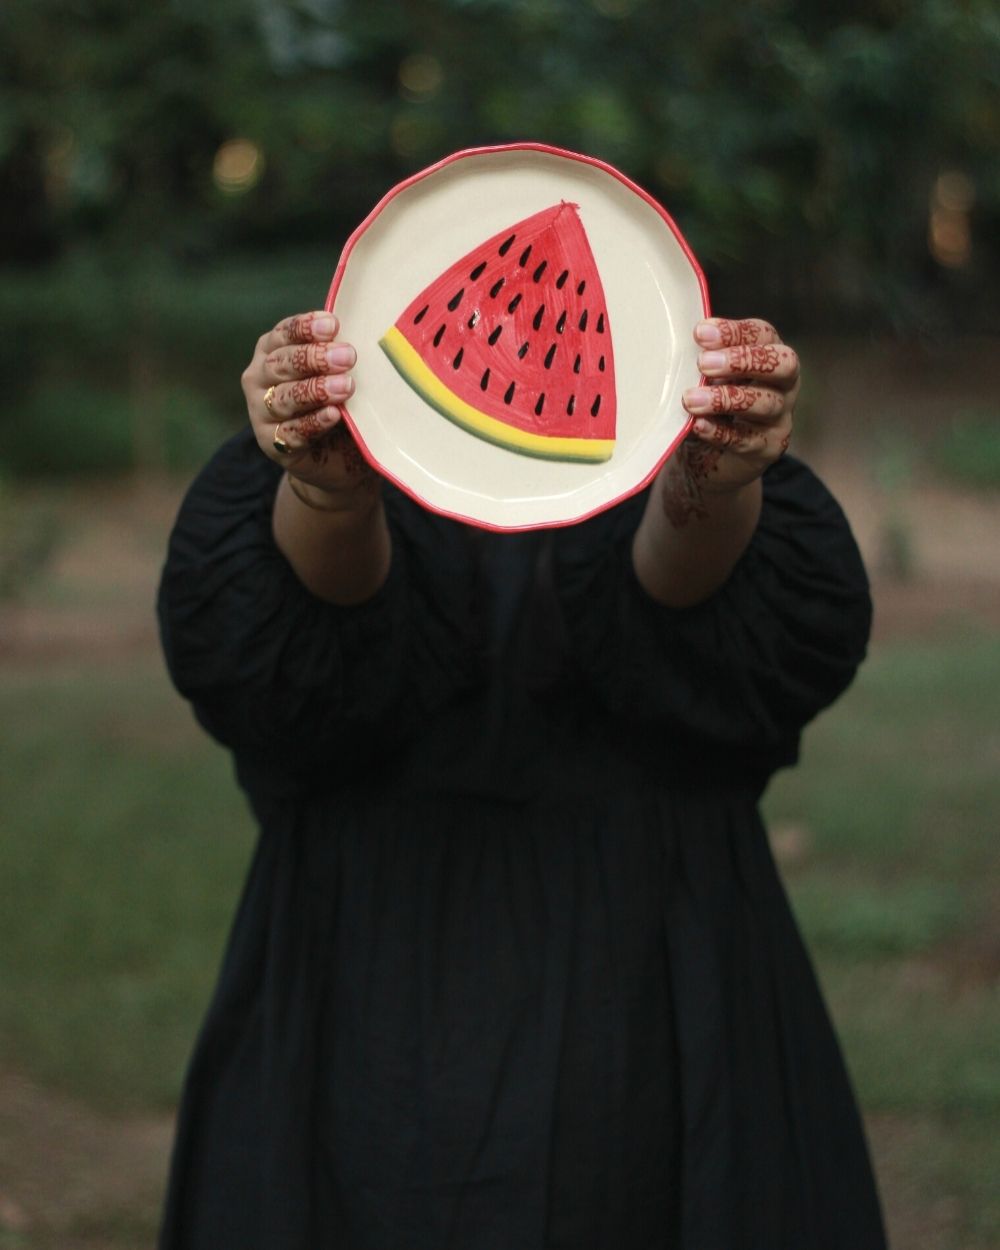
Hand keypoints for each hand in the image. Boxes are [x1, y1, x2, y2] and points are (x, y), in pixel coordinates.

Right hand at [241, 310, 377, 500]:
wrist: (336, 455)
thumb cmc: (337, 401)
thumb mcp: (339, 372)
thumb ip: (340, 353)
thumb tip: (366, 329)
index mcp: (273, 350)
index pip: (284, 333)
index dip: (305, 328)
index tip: (333, 325)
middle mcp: (260, 377)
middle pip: (281, 364)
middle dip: (315, 358)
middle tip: (348, 356)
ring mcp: (261, 411)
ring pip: (283, 397)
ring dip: (315, 390)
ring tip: (346, 386)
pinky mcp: (272, 443)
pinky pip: (291, 432)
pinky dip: (314, 422)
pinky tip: (334, 415)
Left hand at [678, 316, 797, 498]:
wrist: (711, 456)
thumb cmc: (712, 405)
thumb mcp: (707, 378)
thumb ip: (703, 361)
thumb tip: (679, 343)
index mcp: (770, 355)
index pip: (763, 334)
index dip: (735, 332)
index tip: (700, 333)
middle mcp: (784, 385)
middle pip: (782, 364)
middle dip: (742, 361)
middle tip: (703, 363)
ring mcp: (780, 418)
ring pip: (765, 403)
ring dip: (725, 399)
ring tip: (691, 399)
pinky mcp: (768, 449)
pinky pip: (746, 439)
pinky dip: (719, 431)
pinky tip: (698, 425)